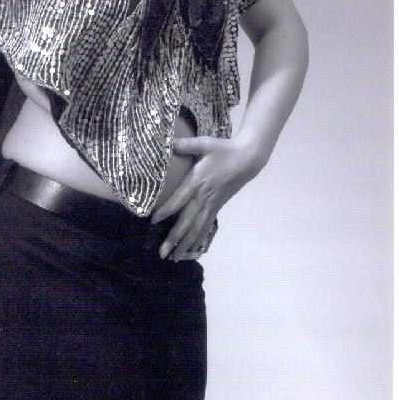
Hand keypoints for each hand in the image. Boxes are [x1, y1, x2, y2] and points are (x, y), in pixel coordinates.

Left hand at [151, 136, 267, 261]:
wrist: (247, 159)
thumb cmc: (223, 150)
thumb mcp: (205, 143)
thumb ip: (186, 144)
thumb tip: (169, 141)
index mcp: (197, 182)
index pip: (178, 200)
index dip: (165, 211)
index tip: (152, 222)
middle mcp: (203, 197)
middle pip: (186, 221)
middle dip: (174, 238)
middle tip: (162, 254)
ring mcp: (211, 204)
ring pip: (197, 228)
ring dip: (185, 244)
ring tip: (174, 258)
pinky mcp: (217, 206)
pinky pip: (207, 226)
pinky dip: (199, 238)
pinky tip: (193, 249)